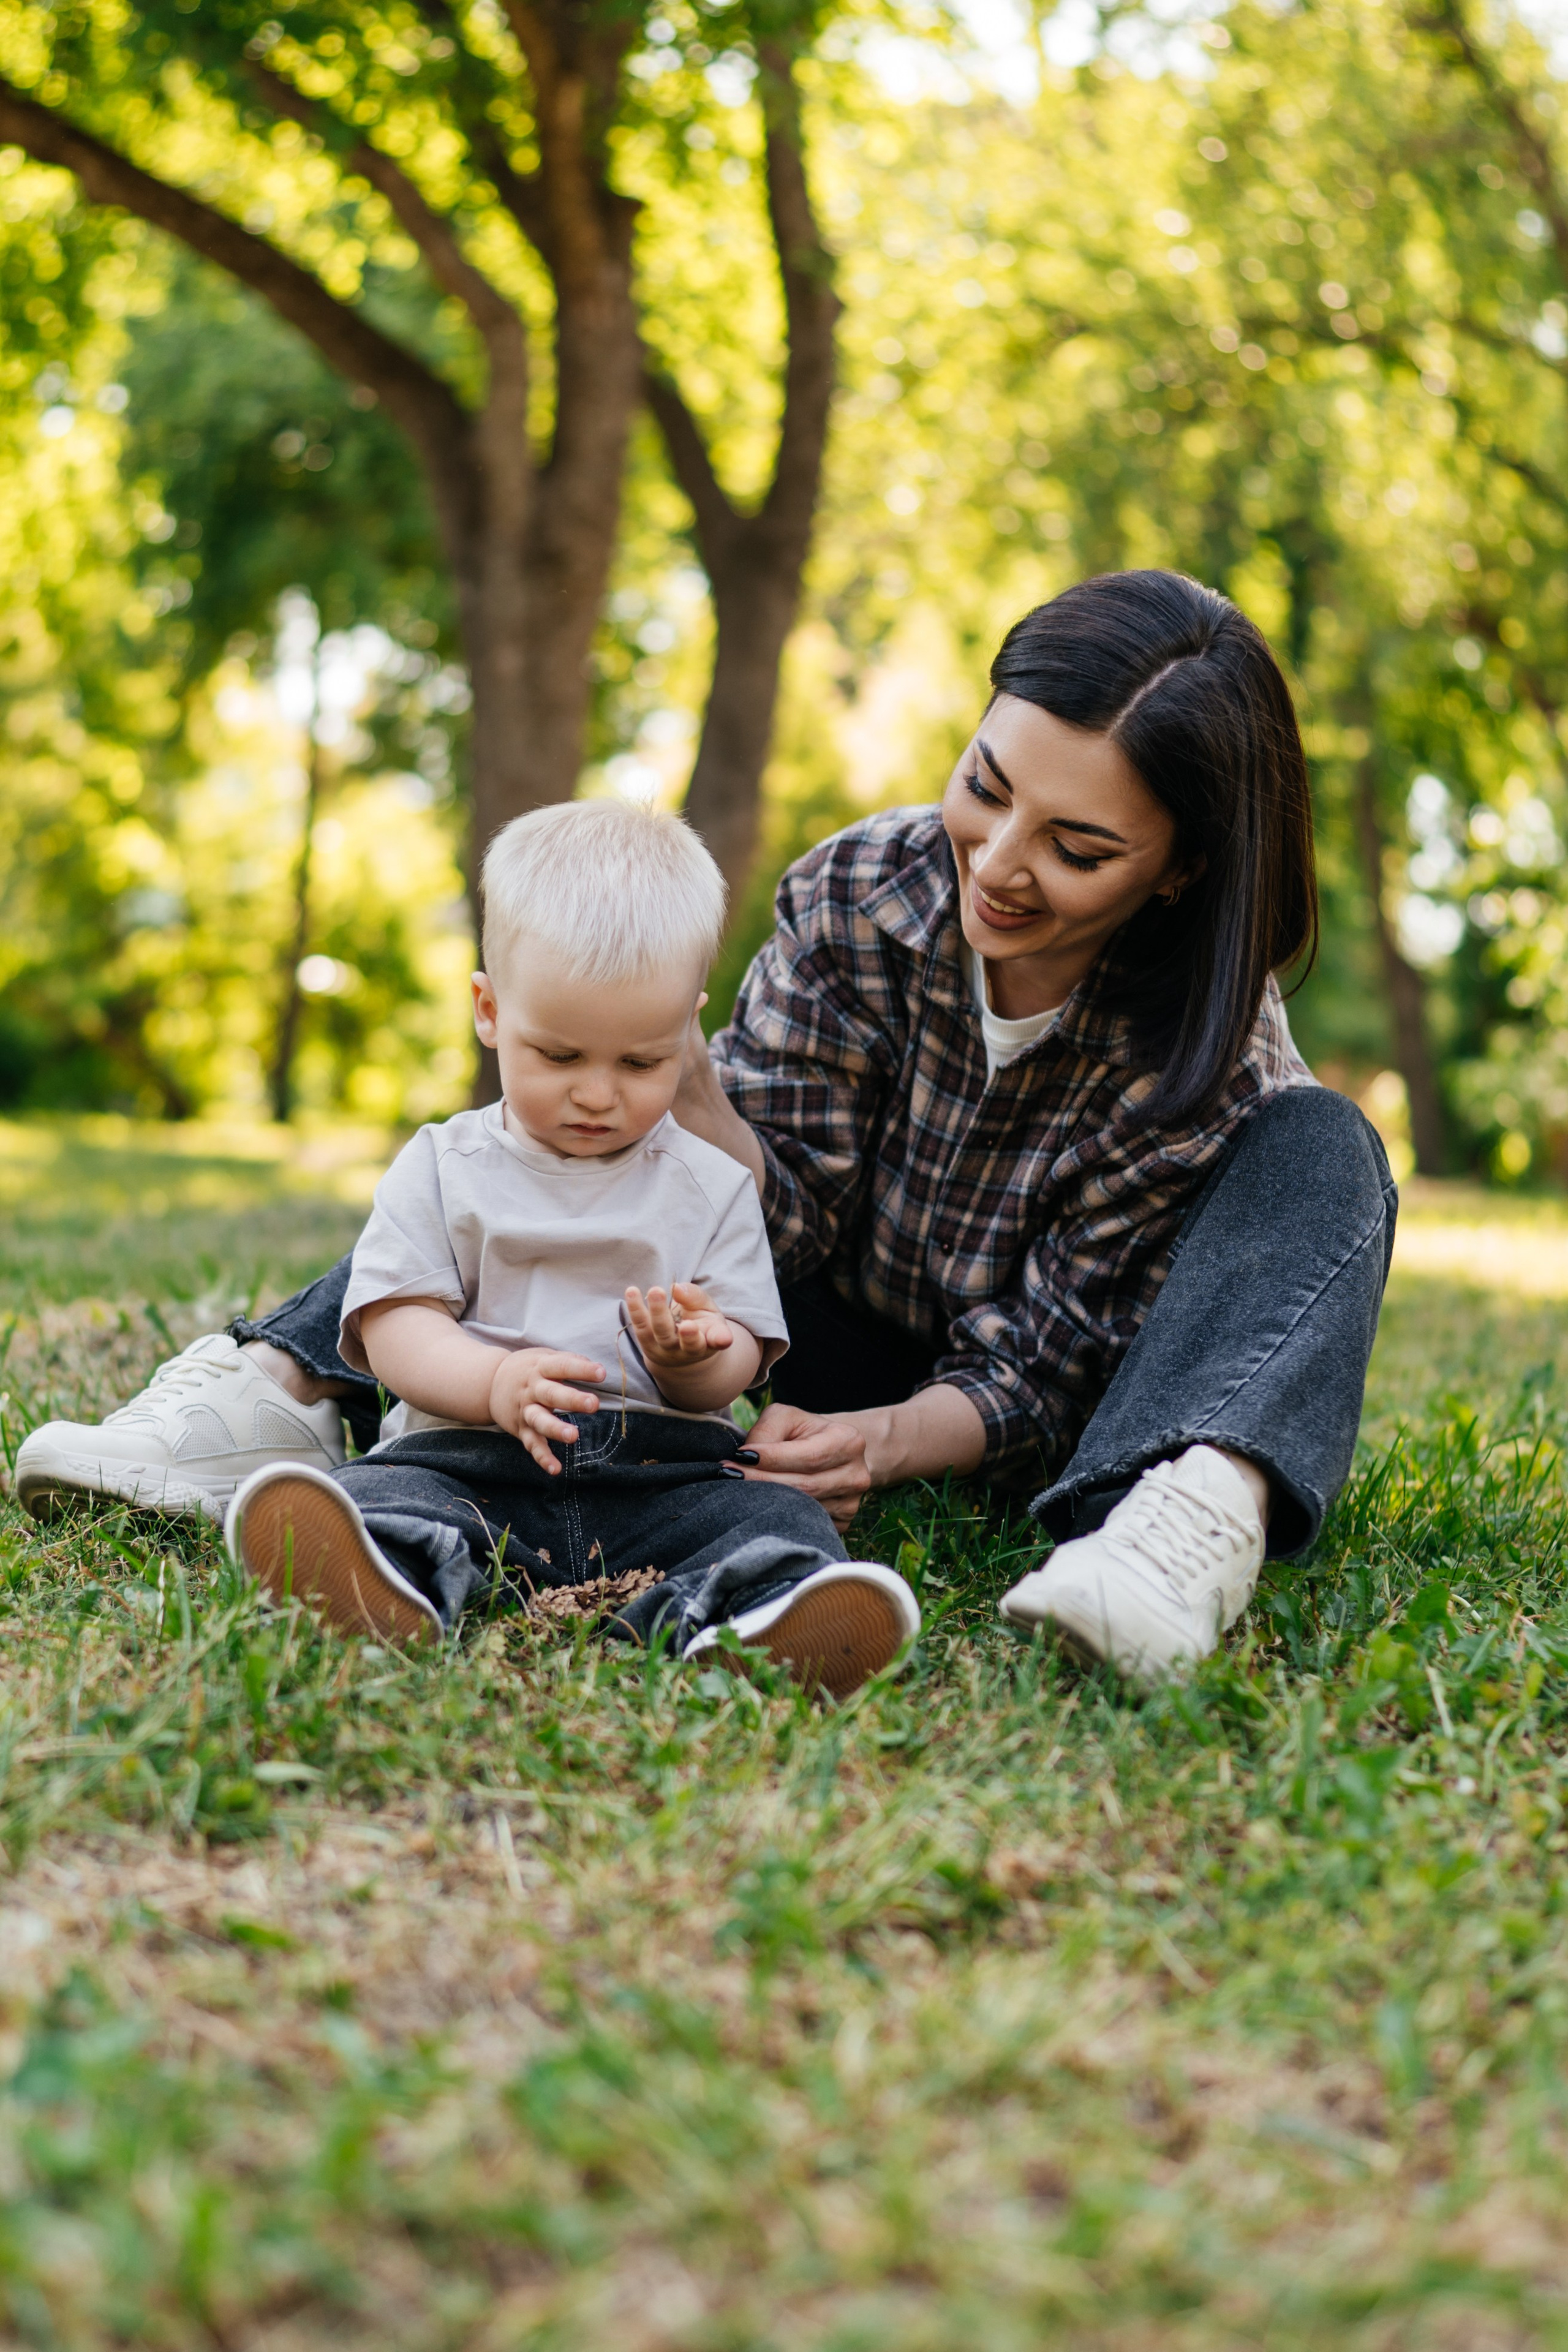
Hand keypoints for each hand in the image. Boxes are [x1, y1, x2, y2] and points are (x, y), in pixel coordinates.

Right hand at [490, 1347, 602, 1474]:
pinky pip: (532, 1445)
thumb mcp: (544, 1357)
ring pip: (539, 1420)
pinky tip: (556, 1469)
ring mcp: (525, 1411)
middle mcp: (532, 1390)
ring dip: (555, 1429)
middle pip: (551, 1394)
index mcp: (540, 1368)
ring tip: (573, 1436)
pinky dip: (542, 1458)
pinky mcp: (521, 1430)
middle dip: (572, 1399)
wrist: (489, 1382)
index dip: (581, 1369)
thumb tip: (596, 1368)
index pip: (562, 1366)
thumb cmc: (529, 1369)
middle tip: (593, 1404)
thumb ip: (569, 1361)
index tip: (602, 1373)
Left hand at [624, 1283, 733, 1373]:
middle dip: (674, 1321)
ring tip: (653, 1290)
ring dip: (654, 1312)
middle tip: (663, 1295)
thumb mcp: (706, 1308)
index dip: (720, 1339)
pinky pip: (641, 1329)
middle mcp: (689, 1351)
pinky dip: (636, 1310)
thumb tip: (677, 1288)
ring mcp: (667, 1351)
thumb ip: (695, 1297)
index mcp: (710, 1340)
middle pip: (683, 1340)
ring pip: (659, 1334)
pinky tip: (632, 1292)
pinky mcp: (649, 1346)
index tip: (723, 1338)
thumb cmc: (701, 1323)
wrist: (682, 1350)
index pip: (716, 1341)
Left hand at [735, 1401, 871, 1531]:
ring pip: (803, 1509)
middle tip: (728, 1475)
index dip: (770, 1459)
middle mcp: (856, 1475)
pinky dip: (780, 1516)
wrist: (833, 1452)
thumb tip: (746, 1459)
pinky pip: (806, 1524)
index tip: (737, 1458)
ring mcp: (851, 1503)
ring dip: (766, 1501)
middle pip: (803, 1486)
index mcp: (848, 1441)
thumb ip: (767, 1431)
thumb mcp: (786, 1418)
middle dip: (761, 1482)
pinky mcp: (842, 1523)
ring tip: (738, 1490)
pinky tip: (762, 1505)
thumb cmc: (803, 1432)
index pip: (807, 1456)